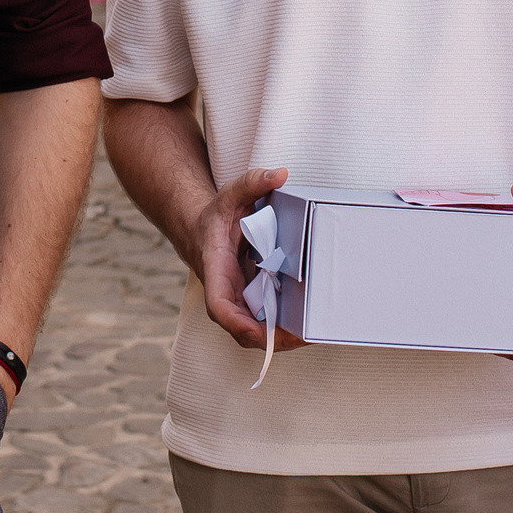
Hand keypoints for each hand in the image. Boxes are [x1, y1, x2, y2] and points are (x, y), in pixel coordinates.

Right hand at [193, 166, 303, 353]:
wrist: (201, 229)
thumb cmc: (216, 215)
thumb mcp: (231, 194)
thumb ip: (252, 181)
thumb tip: (279, 173)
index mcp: (215, 268)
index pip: (218, 304)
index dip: (238, 322)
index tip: (260, 332)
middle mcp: (224, 290)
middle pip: (240, 327)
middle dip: (268, 339)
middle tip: (302, 337)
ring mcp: (236, 298)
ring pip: (252, 330)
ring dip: (278, 338)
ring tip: (311, 334)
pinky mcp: (249, 300)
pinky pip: (263, 320)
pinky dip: (282, 327)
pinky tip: (307, 323)